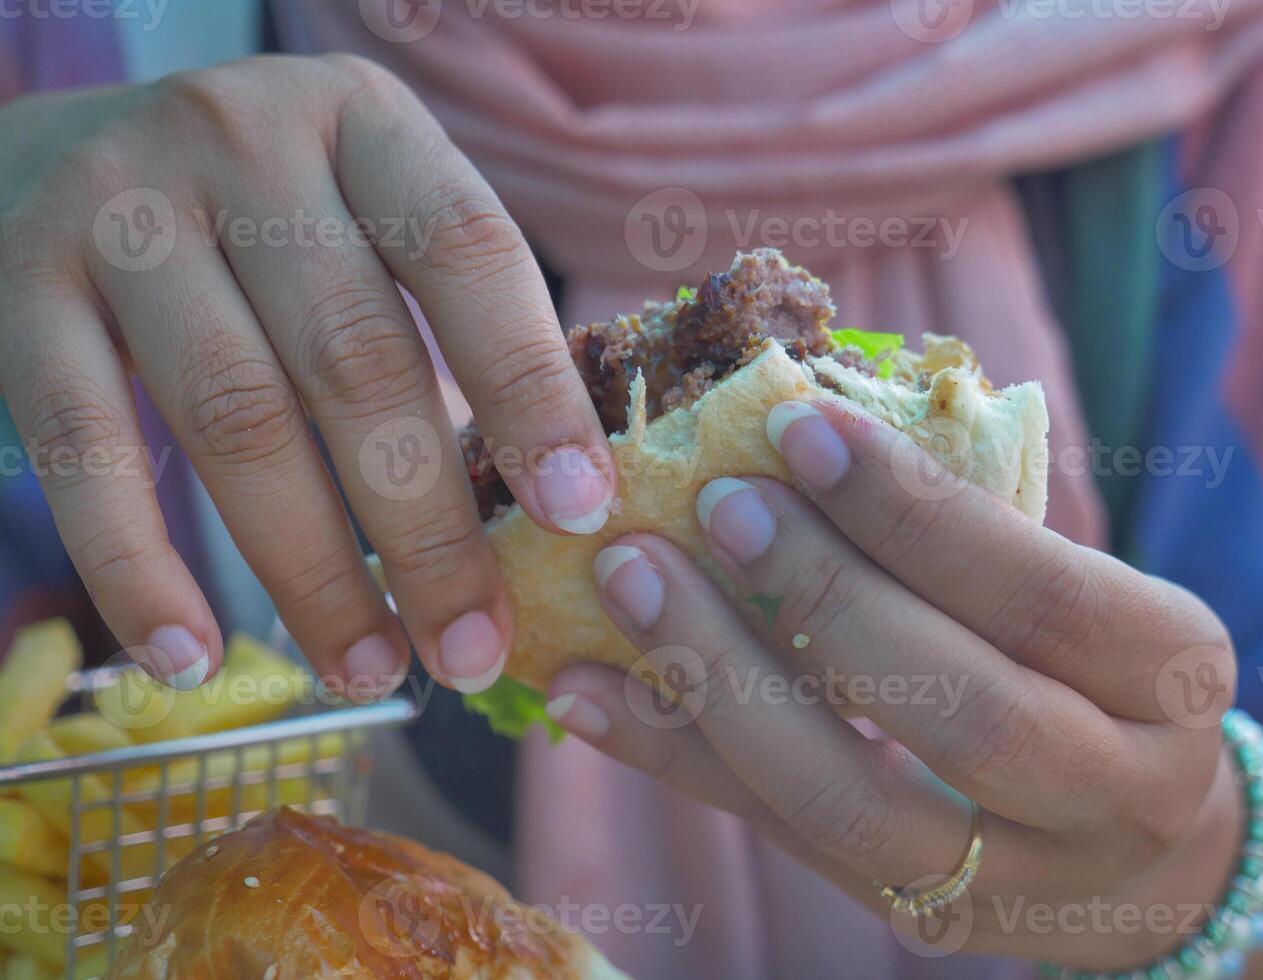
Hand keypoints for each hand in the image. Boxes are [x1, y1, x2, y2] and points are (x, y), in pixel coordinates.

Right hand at [0, 56, 614, 696]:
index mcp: (364, 120)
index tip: (579, 512)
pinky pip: (82, 448)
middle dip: (428, 527)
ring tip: (370, 668)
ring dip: (309, 570)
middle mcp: (240, 142)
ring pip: (233, 415)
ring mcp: (118, 211)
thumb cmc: (266, 215)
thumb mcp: (368, 212)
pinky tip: (188, 658)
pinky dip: (136, 567)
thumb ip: (449, 322)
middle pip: (355, 356)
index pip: (467, 250)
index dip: (530, 386)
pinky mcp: (20, 288)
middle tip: (476, 645)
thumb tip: (551, 507)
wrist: (48, 149)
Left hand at [546, 399, 1262, 970]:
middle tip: (713, 505)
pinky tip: (589, 690)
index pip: (1044, 594)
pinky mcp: (924, 919)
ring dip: (723, 688)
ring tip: (629, 581)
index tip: (797, 428)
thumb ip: (974, 537)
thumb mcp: (1087, 596)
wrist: (1154, 857)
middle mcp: (1118, 790)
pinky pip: (782, 839)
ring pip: (854, 808)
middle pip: (962, 713)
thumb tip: (793, 423)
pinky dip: (677, 759)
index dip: (914, 516)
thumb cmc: (1099, 675)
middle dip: (822, 601)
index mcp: (1170, 671)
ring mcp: (1017, 881)